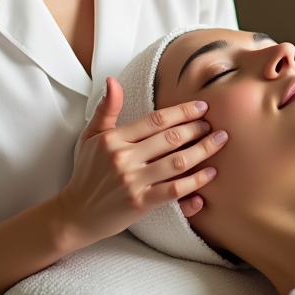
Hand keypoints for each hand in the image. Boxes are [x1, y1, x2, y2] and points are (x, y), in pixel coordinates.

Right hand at [57, 77, 228, 244]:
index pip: (155, 120)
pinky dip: (195, 183)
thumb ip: (106, 109)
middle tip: (214, 124)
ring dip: (202, 151)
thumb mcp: (90, 136)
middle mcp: (123, 158)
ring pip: (177, 163)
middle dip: (197, 129)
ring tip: (219, 142)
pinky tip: (210, 175)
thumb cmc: (86, 173)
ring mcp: (132, 181)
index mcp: (113, 138)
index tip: (202, 107)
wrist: (76, 214)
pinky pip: (174, 191)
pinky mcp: (139, 203)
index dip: (182, 112)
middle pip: (170, 138)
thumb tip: (112, 81)